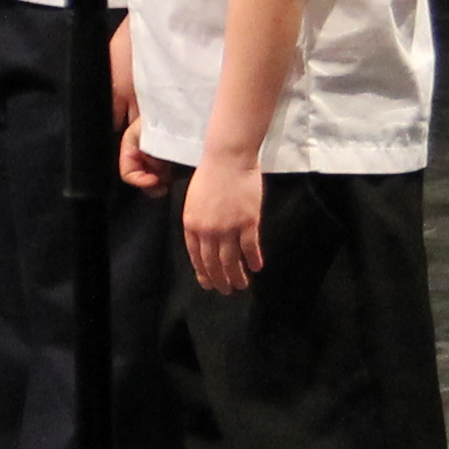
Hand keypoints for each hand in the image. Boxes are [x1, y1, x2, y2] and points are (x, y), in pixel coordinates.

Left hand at [181, 156, 264, 294]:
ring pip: (231, 260)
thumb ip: (199, 222)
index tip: (208, 283)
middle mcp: (208, 230)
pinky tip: (256, 268)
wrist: (227, 157)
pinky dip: (253, 260)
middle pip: (213, 263)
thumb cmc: (210, 175)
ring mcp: (228, 227)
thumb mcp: (195, 201)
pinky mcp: (248, 222)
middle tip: (226, 291)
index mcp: (191, 224)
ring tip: (241, 285)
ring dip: (237, 276)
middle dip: (219, 280)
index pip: (196, 257)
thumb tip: (206, 241)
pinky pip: (250, 248)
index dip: (203, 273)